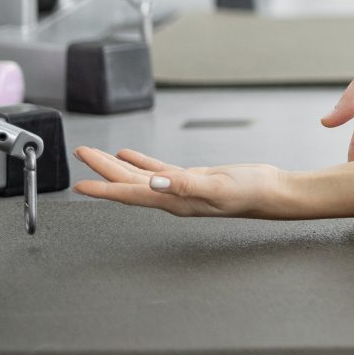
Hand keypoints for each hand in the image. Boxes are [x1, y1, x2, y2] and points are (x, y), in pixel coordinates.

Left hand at [74, 146, 293, 219]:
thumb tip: (154, 182)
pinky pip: (158, 170)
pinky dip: (141, 162)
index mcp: (174, 201)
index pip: (130, 194)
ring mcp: (180, 189)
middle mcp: (172, 197)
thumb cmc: (251, 193)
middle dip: (103, 169)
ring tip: (97, 155)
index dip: (104, 189)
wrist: (272, 192)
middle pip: (128, 183)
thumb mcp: (217, 185)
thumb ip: (184, 183)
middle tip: (82, 153)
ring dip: (117, 166)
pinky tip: (130, 156)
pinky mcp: (192, 179)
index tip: (80, 186)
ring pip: (140, 176)